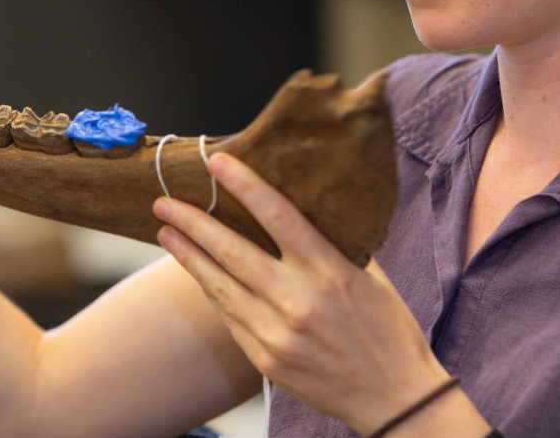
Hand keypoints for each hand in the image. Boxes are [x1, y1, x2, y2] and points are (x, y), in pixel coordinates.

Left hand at [153, 152, 450, 434]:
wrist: (394, 398)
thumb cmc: (388, 330)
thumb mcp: (370, 277)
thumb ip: (336, 244)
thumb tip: (306, 207)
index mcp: (330, 273)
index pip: (279, 216)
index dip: (245, 186)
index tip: (217, 163)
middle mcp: (298, 301)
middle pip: (232, 252)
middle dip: (193, 223)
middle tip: (165, 201)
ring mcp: (277, 334)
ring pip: (220, 286)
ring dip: (189, 256)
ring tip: (167, 231)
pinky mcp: (265, 358)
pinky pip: (230, 316)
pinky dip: (212, 289)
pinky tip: (198, 271)